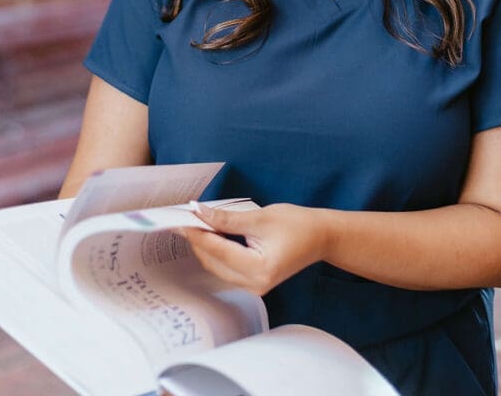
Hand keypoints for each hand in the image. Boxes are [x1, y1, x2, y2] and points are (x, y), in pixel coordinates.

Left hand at [181, 203, 324, 295]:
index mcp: (259, 269)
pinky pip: (226, 269)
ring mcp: (254, 288)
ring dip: (204, 246)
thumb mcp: (259, 218)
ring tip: (192, 224)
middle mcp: (255, 285)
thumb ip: (226, 218)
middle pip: (214, 262)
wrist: (320, 237)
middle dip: (197, 240)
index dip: (196, 234)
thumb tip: (198, 212)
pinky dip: (215, 252)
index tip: (180, 219)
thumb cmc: (296, 224)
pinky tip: (208, 236)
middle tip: (183, 219)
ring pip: (217, 268)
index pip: (218, 251)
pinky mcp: (254, 283)